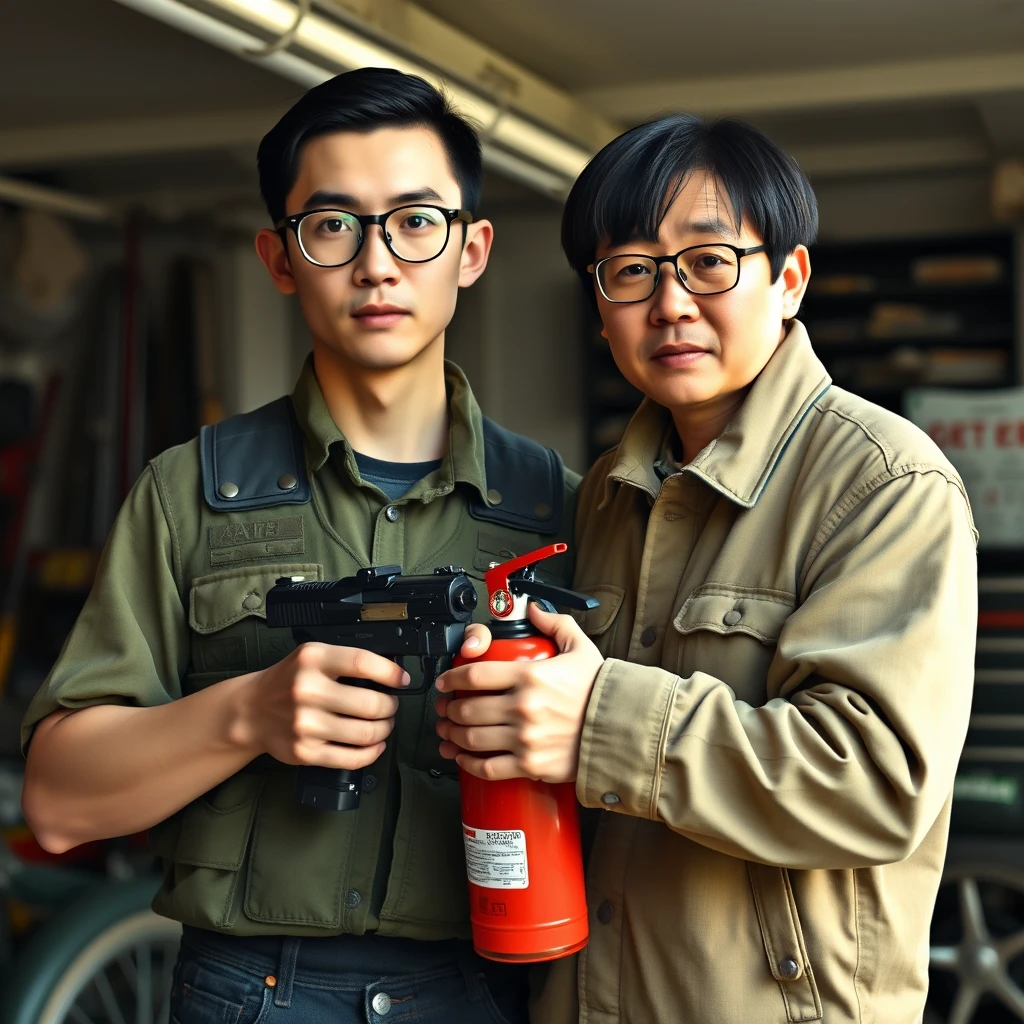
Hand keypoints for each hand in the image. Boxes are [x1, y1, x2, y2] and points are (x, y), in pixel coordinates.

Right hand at [234, 643, 409, 770]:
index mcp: (313, 660)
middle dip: (390, 706)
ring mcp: (306, 724)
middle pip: (370, 703)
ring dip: (384, 730)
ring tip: (383, 724)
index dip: (390, 673)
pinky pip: (351, 758)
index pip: (363, 663)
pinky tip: (375, 745)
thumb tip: (390, 672)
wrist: (251, 710)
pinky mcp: (305, 751)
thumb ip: (345, 660)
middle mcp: (307, 691)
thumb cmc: (288, 681)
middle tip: (390, 705)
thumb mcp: (312, 656)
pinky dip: (372, 753)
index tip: (402, 680)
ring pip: (366, 733)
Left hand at [434, 603, 603, 782]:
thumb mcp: (580, 648)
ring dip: (451, 735)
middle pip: (467, 708)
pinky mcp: (530, 765)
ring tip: (447, 731)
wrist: (622, 729)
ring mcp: (524, 739)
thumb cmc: (600, 690)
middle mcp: (523, 708)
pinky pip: (488, 767)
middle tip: (445, 708)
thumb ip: (554, 624)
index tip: (444, 681)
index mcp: (530, 676)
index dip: (451, 677)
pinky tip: (462, 757)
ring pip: (471, 738)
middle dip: (449, 708)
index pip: (475, 675)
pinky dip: (468, 763)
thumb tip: (533, 609)